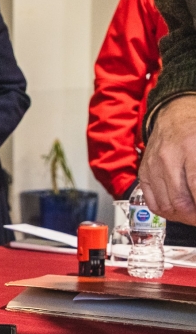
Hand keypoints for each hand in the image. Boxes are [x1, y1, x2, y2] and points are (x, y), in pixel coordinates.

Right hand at [139, 96, 195, 224]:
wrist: (173, 116)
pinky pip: (153, 203)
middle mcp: (168, 159)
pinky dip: (167, 212)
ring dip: (183, 217)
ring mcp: (152, 167)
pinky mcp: (144, 174)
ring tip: (193, 216)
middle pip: (181, 202)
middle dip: (195, 216)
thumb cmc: (195, 131)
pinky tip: (179, 211)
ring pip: (166, 207)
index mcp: (190, 148)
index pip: (195, 187)